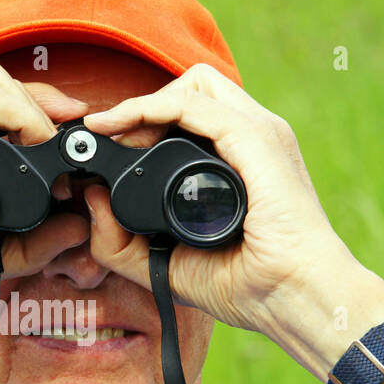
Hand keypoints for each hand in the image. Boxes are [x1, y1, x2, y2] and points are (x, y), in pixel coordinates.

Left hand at [81, 63, 383, 376]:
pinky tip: (123, 125)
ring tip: (111, 132)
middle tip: (107, 141)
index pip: (189, 116)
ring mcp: (258, 133)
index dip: (143, 121)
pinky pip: (197, 104)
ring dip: (143, 102)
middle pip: (191, 91)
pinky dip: (152, 107)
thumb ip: (121, 242)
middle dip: (142, 108)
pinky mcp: (257, 138)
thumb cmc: (248, 286)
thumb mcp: (166, 264)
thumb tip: (90, 201)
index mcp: (240, 160)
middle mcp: (251, 139)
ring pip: (193, 85)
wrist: (294, 297)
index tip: (103, 145)